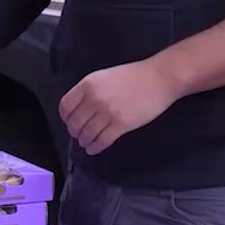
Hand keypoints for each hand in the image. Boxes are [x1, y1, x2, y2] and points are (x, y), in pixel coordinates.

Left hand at [60, 60, 178, 154]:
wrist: (158, 78)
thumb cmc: (133, 75)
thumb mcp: (104, 76)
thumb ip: (90, 90)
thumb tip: (79, 108)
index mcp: (88, 84)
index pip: (66, 106)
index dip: (66, 117)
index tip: (69, 122)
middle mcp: (94, 98)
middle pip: (75, 122)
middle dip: (74, 132)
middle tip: (77, 135)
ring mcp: (108, 112)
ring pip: (87, 133)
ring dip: (84, 141)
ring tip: (85, 143)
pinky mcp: (121, 124)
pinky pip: (103, 140)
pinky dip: (96, 147)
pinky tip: (94, 149)